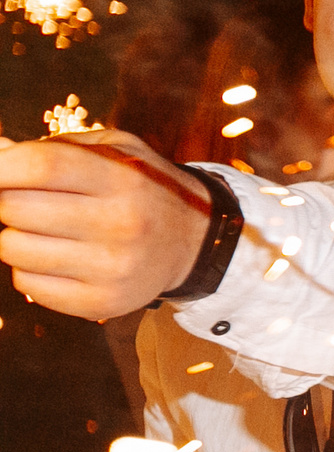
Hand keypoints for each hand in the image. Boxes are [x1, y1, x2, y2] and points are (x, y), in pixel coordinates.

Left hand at [0, 130, 210, 318]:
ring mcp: (112, 269)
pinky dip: (30, 269)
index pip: (43, 166)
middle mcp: (122, 225)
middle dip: (7, 200)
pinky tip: (58, 259)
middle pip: (17, 208)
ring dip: (16, 236)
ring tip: (46, 231)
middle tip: (27, 200)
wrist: (196, 243)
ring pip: (12, 248)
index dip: (1, 166)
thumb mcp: (116, 152)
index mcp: (125, 179)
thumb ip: (56, 149)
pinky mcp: (102, 303)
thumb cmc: (142, 190)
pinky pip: (26, 283)